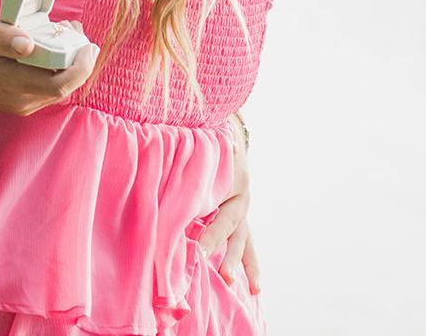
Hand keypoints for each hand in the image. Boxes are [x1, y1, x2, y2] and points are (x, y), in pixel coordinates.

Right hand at [0, 12, 98, 115]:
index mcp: (11, 84)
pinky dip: (54, 70)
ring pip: (55, 90)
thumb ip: (4, 36)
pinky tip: (50, 50)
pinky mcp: (14, 100)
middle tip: (75, 31)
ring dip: (66, 66)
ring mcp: (16, 104)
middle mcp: (17, 101)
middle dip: (77, 61)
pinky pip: (44, 89)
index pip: (60, 85)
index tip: (89, 45)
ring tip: (64, 35)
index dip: (82, 67)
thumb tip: (29, 44)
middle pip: (63, 88)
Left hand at [197, 128, 260, 294]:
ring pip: (244, 240)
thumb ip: (191, 168)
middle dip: (222, 251)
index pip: (219, 213)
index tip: (197, 252)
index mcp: (232, 183)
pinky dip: (249, 265)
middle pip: (231, 228)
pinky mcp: (241, 219)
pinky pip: (247, 244)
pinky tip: (255, 290)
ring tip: (253, 289)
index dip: (209, 234)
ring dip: (243, 263)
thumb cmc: (209, 145)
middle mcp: (241, 199)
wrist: (227, 135)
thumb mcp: (204, 154)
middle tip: (216, 272)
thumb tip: (170, 170)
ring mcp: (243, 211)